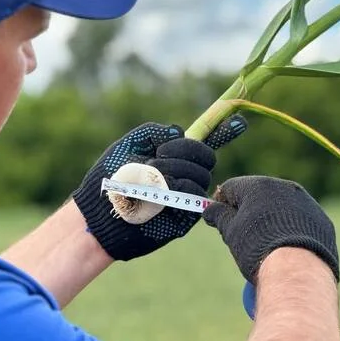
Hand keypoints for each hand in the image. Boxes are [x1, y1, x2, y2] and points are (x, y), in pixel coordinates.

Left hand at [73, 118, 246, 260]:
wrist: (99, 211)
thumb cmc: (110, 177)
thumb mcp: (130, 144)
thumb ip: (155, 131)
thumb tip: (180, 133)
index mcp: (173, 157)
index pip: (203, 143)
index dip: (223, 131)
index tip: (240, 123)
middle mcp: (183, 176)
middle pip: (207, 157)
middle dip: (186, 150)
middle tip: (159, 155)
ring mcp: (185, 197)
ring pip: (202, 175)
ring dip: (176, 168)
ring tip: (150, 174)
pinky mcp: (184, 217)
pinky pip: (195, 195)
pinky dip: (180, 186)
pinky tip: (160, 189)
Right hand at [203, 176, 339, 283]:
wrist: (297, 271)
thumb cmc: (257, 248)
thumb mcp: (230, 232)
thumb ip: (218, 215)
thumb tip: (210, 209)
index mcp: (258, 186)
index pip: (231, 188)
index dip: (222, 204)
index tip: (220, 221)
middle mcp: (285, 188)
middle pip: (259, 195)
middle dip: (249, 211)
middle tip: (243, 236)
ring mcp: (307, 203)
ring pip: (282, 208)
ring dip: (272, 221)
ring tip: (268, 246)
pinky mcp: (322, 221)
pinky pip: (302, 222)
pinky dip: (293, 231)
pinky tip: (289, 251)